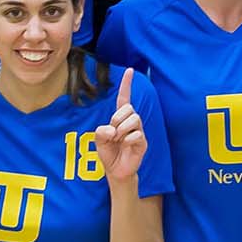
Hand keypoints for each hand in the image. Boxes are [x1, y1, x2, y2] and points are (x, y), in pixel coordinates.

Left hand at [96, 69, 148, 184]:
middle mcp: (131, 122)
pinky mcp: (142, 142)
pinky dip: (127, 140)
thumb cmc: (109, 153)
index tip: (130, 70)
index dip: (127, 84)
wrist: (116, 171)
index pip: (124, 98)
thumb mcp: (98, 140)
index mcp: (120, 118)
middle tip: (113, 133)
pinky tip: (125, 146)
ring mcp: (139, 131)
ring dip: (122, 130)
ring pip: (134, 119)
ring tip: (118, 140)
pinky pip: (136, 134)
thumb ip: (100, 131)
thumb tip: (112, 129)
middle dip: (117, 119)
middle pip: (129, 108)